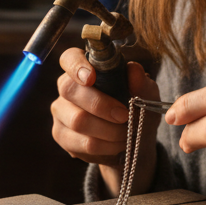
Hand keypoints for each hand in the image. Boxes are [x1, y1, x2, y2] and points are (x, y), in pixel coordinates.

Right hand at [50, 48, 159, 195]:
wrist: (132, 138)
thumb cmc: (135, 108)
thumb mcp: (145, 94)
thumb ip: (140, 82)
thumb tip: (134, 70)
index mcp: (85, 68)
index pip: (69, 58)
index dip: (76, 65)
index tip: (91, 77)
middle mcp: (66, 87)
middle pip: (70, 90)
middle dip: (100, 105)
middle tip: (124, 116)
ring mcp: (60, 111)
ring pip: (77, 121)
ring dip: (108, 130)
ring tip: (126, 134)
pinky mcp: (61, 135)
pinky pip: (82, 143)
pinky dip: (106, 146)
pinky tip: (117, 145)